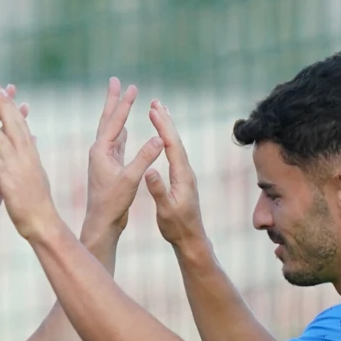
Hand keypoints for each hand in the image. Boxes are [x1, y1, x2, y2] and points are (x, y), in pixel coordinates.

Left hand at [0, 84, 61, 242]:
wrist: (43, 223)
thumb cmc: (40, 204)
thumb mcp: (38, 176)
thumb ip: (33, 159)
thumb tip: (33, 146)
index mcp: (32, 155)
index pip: (22, 126)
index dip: (13, 108)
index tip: (6, 93)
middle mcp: (26, 156)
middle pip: (13, 125)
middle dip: (3, 104)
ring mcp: (17, 167)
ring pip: (0, 138)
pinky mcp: (8, 179)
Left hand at [82, 77, 164, 243]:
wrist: (102, 222)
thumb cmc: (113, 203)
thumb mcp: (131, 179)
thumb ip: (145, 158)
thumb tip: (159, 138)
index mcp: (101, 151)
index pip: (114, 122)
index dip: (124, 104)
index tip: (131, 86)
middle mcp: (99, 152)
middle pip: (107, 120)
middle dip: (113, 100)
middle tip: (116, 81)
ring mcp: (103, 160)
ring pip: (111, 131)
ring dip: (117, 114)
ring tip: (121, 100)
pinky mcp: (109, 168)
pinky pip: (116, 144)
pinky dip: (121, 133)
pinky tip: (124, 129)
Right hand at [144, 99, 206, 249]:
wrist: (191, 239)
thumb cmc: (177, 226)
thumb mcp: (165, 209)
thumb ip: (158, 190)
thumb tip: (150, 170)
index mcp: (182, 175)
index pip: (171, 145)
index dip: (162, 126)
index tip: (152, 110)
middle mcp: (186, 171)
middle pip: (175, 140)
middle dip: (165, 120)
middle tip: (156, 102)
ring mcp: (185, 174)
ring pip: (176, 145)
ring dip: (167, 128)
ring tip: (159, 113)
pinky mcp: (182, 179)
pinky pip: (175, 153)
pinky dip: (168, 140)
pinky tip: (164, 139)